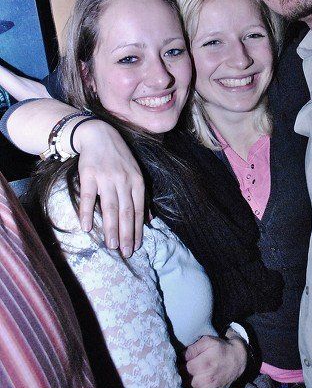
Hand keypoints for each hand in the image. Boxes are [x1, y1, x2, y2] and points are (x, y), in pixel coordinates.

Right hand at [74, 120, 144, 256]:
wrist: (99, 136)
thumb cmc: (119, 158)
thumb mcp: (135, 173)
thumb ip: (141, 196)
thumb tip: (149, 220)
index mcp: (136, 182)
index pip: (138, 210)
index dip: (137, 230)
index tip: (135, 246)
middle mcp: (123, 181)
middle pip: (126, 212)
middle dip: (126, 234)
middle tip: (125, 252)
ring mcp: (106, 178)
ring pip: (110, 208)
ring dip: (111, 228)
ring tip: (111, 246)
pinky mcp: (89, 175)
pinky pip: (89, 197)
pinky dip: (87, 213)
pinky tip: (87, 227)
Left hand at [184, 333, 247, 387]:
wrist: (237, 361)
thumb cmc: (220, 350)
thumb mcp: (207, 342)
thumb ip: (193, 348)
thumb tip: (180, 356)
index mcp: (203, 364)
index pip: (182, 369)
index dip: (181, 366)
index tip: (182, 364)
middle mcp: (205, 380)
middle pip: (184, 382)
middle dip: (182, 378)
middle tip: (185, 374)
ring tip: (188, 383)